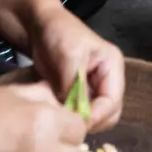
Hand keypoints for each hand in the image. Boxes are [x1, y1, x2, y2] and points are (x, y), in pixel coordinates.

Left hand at [27, 8, 124, 133]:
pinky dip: (72, 118)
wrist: (38, 25)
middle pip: (109, 113)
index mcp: (112, 66)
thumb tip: (77, 115)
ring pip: (96, 116)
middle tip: (67, 125)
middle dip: (91, 121)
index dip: (95, 116)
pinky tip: (57, 115)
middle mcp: (108, 79)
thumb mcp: (69, 56)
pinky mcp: (79, 93)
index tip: (74, 124)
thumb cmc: (58, 33)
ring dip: (80, 121)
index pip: (112, 101)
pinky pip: (81, 113)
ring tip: (60, 120)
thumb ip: (75, 85)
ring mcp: (94, 87)